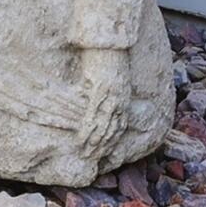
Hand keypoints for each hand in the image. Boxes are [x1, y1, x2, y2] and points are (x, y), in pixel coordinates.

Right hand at [76, 45, 131, 161]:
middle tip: (92, 159)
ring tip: (85, 154)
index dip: (112, 141)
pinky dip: (87, 132)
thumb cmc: (111, 59)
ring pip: (102, 129)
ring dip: (94, 145)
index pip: (119, 127)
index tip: (105, 152)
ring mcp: (110, 100)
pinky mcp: (100, 95)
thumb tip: (97, 97)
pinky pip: (93, 118)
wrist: (112, 47)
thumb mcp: (113, 79)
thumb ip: (108, 91)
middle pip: (111, 132)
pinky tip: (81, 141)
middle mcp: (119, 103)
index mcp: (123, 100)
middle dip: (102, 147)